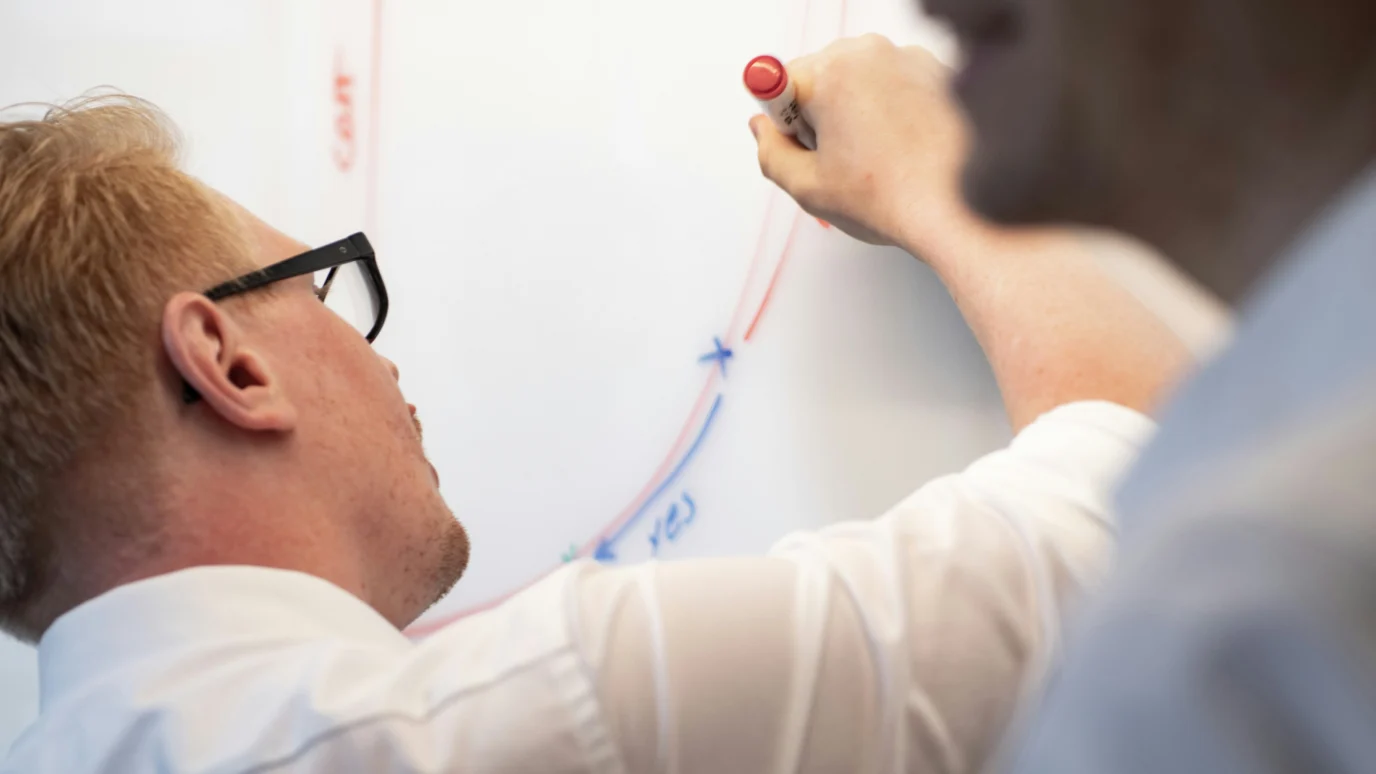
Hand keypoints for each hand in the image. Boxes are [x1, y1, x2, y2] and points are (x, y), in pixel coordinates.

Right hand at [750, 36, 969, 254]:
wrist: (964, 208)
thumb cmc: (896, 197)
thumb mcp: (808, 188)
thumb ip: (771, 153)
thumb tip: (763, 132)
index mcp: (831, 72)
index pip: (779, 81)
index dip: (785, 122)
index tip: (797, 139)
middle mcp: (870, 53)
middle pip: (820, 78)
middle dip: (822, 116)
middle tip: (840, 162)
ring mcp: (908, 59)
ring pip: (860, 81)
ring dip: (859, 113)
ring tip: (877, 159)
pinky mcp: (939, 72)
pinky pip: (897, 85)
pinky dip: (895, 111)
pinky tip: (903, 149)